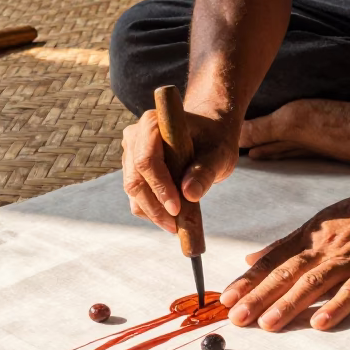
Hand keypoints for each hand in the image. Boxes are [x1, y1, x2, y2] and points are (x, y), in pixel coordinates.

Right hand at [121, 107, 239, 232]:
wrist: (207, 137)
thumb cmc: (214, 140)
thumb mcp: (219, 154)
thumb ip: (205, 172)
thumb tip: (190, 195)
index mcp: (152, 124)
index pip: (147, 160)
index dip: (159, 186)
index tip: (176, 209)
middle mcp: (135, 137)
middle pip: (135, 179)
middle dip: (154, 206)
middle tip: (176, 226)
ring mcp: (130, 154)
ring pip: (133, 191)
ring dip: (153, 212)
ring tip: (176, 225)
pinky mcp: (132, 171)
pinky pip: (136, 197)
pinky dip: (152, 211)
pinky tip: (171, 219)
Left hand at [219, 186, 349, 330]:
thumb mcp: (317, 224)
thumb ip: (284, 245)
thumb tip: (251, 258)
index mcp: (308, 238)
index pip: (271, 262)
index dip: (248, 280)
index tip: (225, 299)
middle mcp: (323, 249)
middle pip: (286, 274)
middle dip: (258, 296)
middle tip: (236, 317)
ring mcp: (347, 260)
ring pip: (313, 284)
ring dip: (289, 304)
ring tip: (267, 324)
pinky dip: (336, 307)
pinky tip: (321, 323)